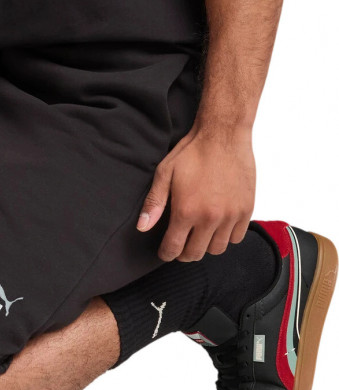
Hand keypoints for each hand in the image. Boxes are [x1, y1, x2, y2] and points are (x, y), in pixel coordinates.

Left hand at [137, 127, 255, 260]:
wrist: (223, 136)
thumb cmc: (192, 152)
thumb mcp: (165, 173)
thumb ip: (155, 203)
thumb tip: (143, 227)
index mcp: (187, 211)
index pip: (174, 248)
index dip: (166, 253)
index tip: (165, 252)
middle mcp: (210, 218)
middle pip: (196, 253)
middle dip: (184, 253)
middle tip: (180, 246)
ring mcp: (231, 216)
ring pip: (218, 249)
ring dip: (206, 246)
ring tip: (198, 235)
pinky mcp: (246, 210)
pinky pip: (237, 237)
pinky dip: (226, 237)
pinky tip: (218, 226)